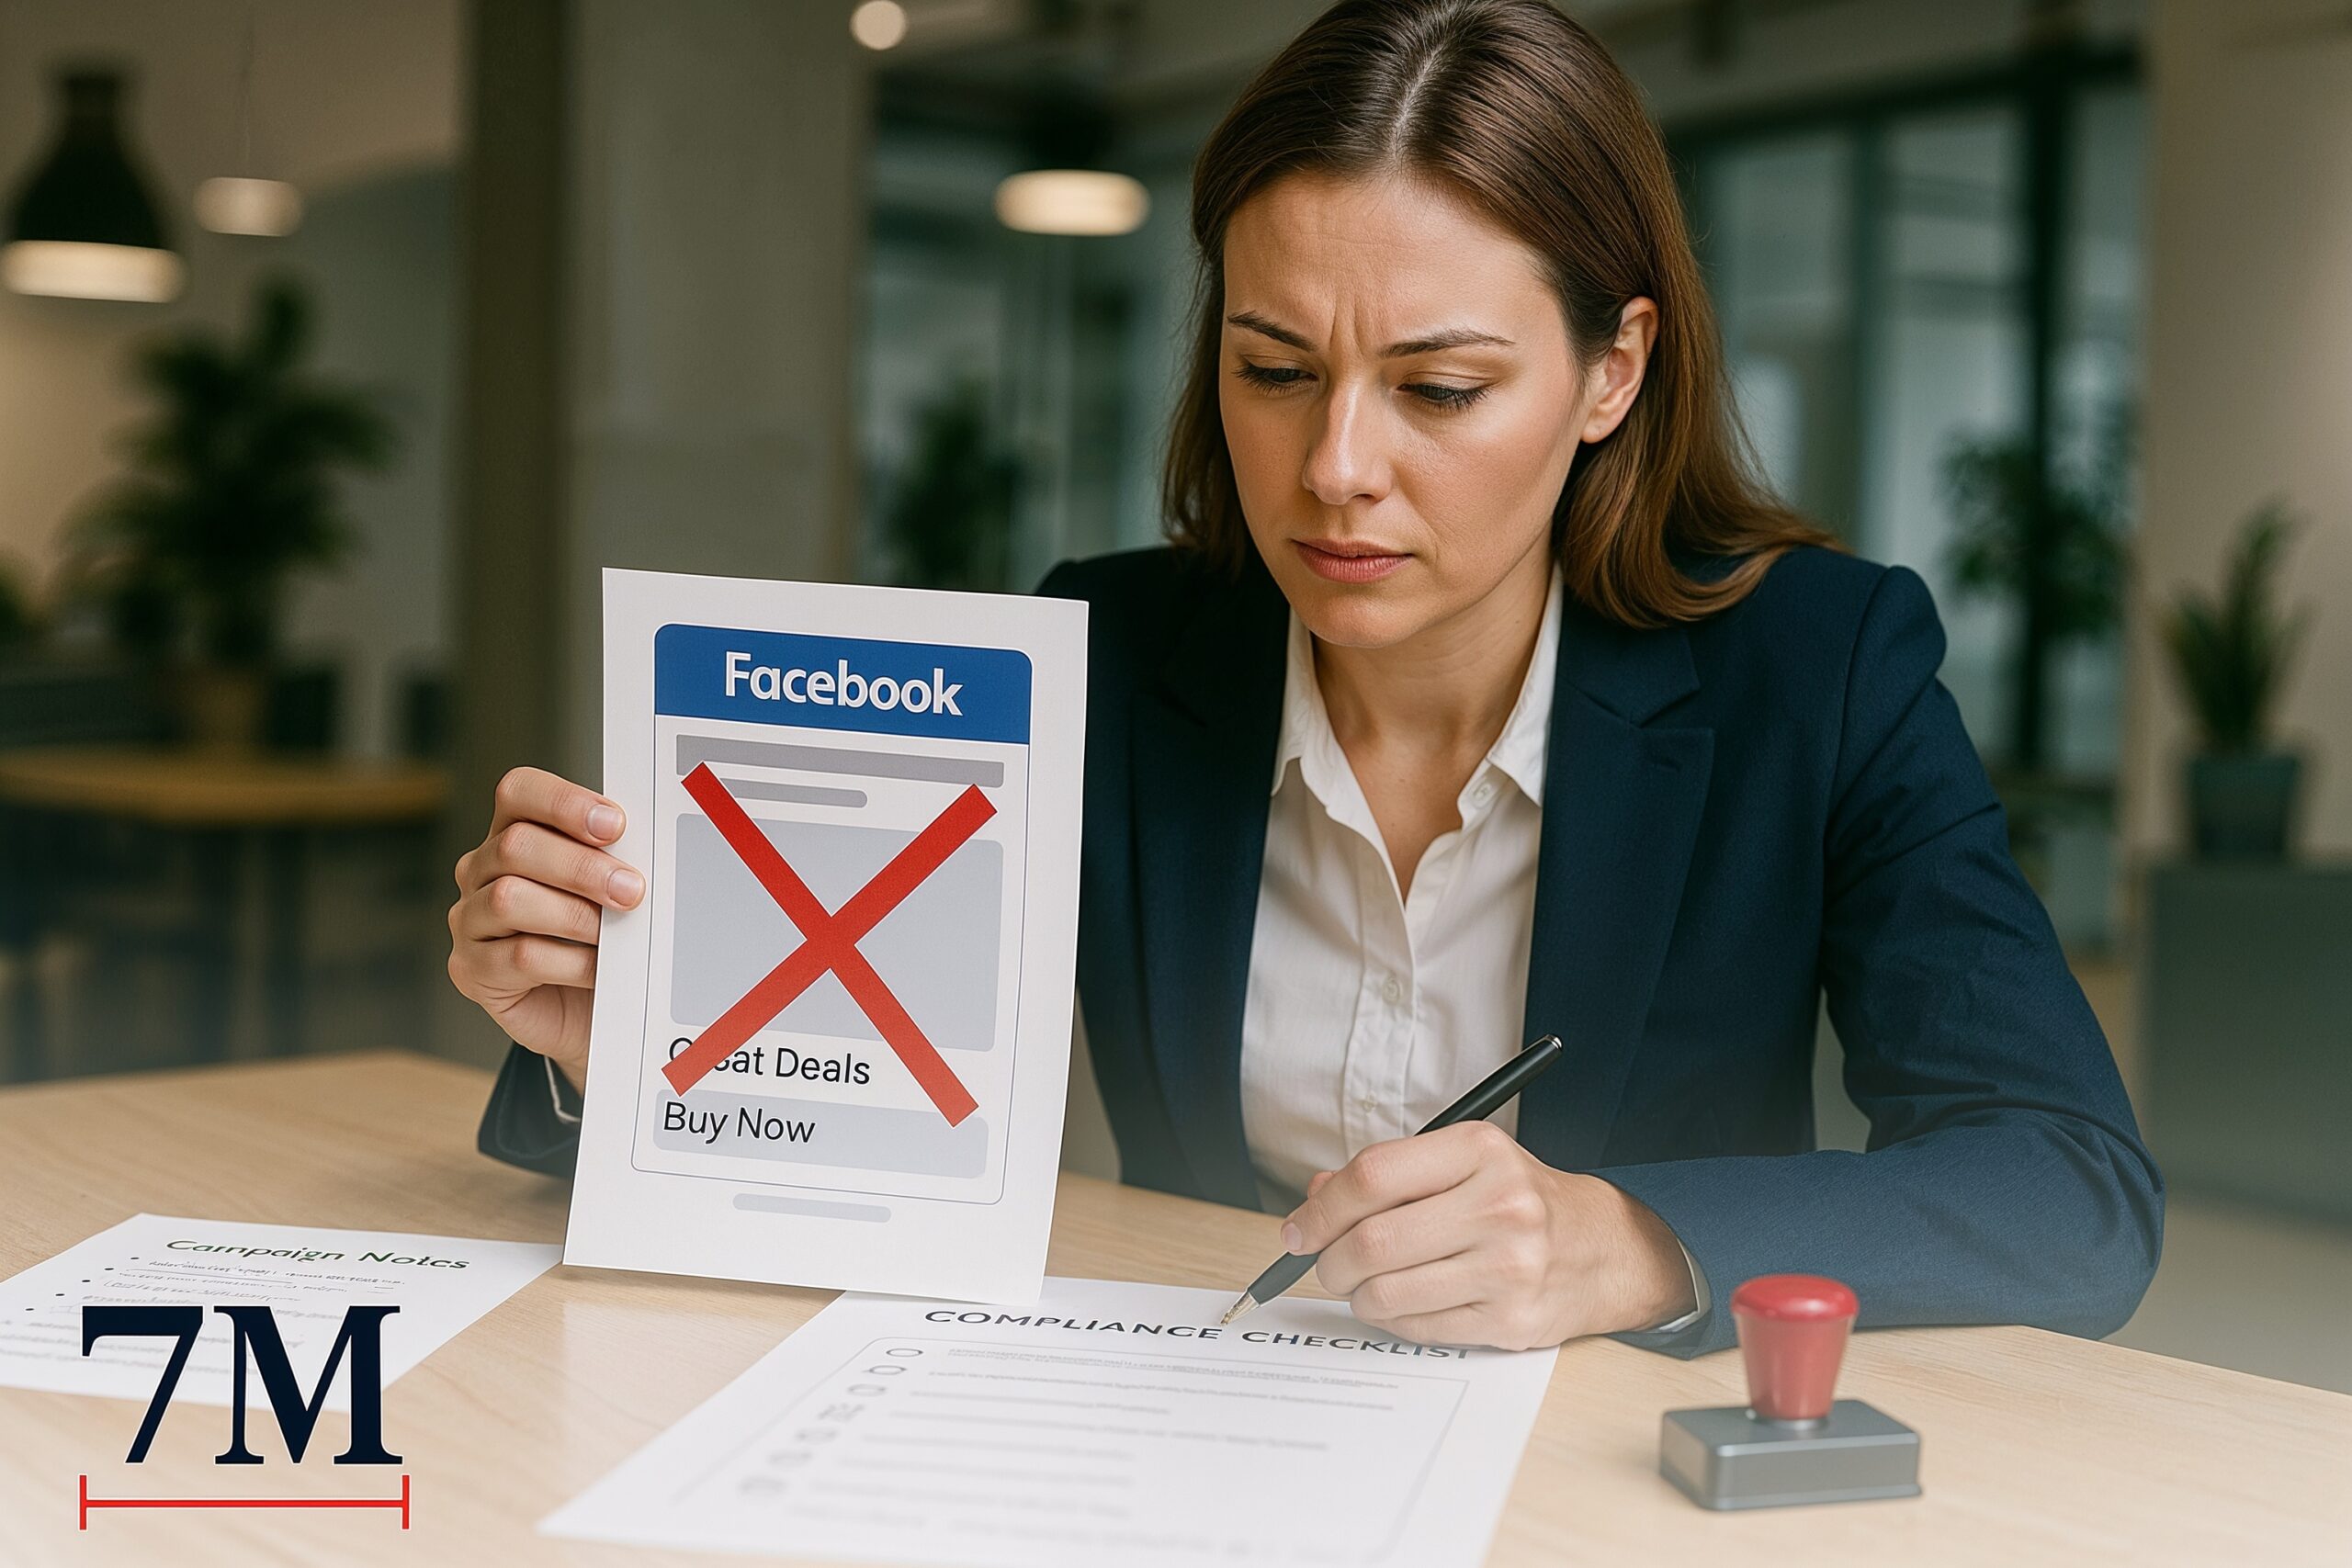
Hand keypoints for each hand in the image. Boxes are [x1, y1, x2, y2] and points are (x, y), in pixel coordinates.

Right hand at [447, 767, 643, 1090]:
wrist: (589, 1011)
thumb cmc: (602, 939)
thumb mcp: (611, 892)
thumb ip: (614, 862)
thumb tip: (648, 848)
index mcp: (514, 833)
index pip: (519, 792)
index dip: (564, 803)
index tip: (616, 826)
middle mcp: (480, 870)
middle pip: (515, 846)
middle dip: (581, 867)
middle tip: (631, 891)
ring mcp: (468, 920)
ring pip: (508, 899)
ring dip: (573, 916)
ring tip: (613, 935)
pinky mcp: (470, 970)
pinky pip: (516, 957)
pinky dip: (568, 963)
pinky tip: (597, 971)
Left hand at [1283, 1121, 1695, 1349]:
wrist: (1602, 1249)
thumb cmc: (1516, 1199)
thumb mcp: (1461, 1164)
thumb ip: (1388, 1176)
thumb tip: (1313, 1200)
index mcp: (1479, 1151)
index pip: (1372, 1176)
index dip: (1321, 1209)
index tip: (1299, 1230)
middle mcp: (1499, 1206)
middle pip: (1372, 1242)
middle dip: (1331, 1261)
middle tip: (1327, 1265)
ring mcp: (1508, 1267)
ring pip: (1387, 1293)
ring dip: (1358, 1296)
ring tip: (1366, 1286)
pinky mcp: (1510, 1320)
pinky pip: (1417, 1328)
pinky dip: (1394, 1319)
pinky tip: (1406, 1302)